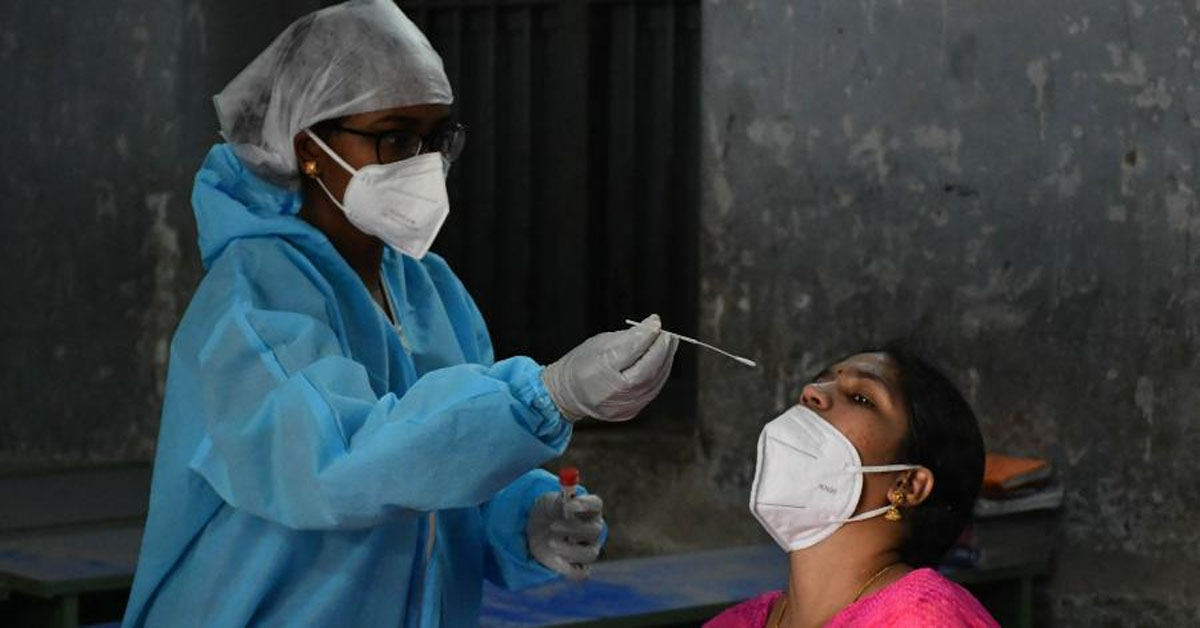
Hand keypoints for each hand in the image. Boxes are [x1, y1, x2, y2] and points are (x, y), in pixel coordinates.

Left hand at [527, 492, 604, 580]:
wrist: (537, 529)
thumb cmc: (548, 512)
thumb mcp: (549, 503)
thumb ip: (559, 503)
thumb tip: (567, 505)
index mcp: (590, 509)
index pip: (596, 504)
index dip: (585, 504)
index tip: (568, 505)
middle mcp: (594, 529)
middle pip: (595, 530)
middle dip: (573, 528)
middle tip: (552, 525)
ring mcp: (589, 549)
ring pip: (590, 554)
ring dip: (569, 550)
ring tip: (550, 542)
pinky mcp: (579, 567)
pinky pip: (582, 574)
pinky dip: (567, 568)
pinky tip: (554, 558)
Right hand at [541, 314, 677, 421]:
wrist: (568, 395)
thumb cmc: (581, 365)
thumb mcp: (599, 343)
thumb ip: (628, 336)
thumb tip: (652, 325)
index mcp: (600, 371)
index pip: (631, 351)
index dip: (647, 336)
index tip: (656, 322)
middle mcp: (613, 392)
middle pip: (647, 370)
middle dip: (661, 350)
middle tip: (668, 335)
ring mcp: (622, 405)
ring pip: (653, 382)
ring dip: (664, 362)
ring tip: (668, 345)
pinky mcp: (630, 411)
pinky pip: (651, 391)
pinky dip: (659, 374)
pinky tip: (661, 362)